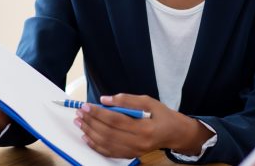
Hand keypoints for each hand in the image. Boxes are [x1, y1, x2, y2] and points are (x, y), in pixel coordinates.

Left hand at [75, 93, 212, 158]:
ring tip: (80, 122)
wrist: (173, 133)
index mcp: (145, 128)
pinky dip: (95, 145)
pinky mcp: (130, 155)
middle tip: (80, 112)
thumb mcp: (148, 101)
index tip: (86, 105)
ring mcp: (133, 151)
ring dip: (90, 133)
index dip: (99, 113)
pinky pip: (109, 152)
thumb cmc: (161, 115)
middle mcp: (138, 142)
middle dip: (91, 122)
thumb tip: (105, 100)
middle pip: (108, 133)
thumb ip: (126, 100)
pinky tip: (87, 136)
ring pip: (106, 144)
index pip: (116, 120)